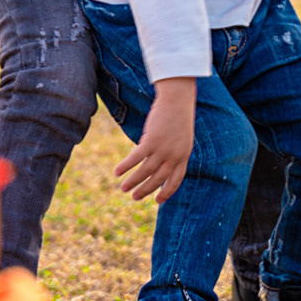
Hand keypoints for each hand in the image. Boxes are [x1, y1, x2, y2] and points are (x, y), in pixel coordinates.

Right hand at [115, 79, 195, 202]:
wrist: (177, 99)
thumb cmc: (178, 116)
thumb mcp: (182, 137)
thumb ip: (175, 151)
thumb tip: (163, 162)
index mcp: (183, 156)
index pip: (176, 180)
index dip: (167, 192)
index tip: (158, 201)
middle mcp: (174, 156)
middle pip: (158, 179)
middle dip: (145, 190)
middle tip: (134, 197)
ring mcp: (163, 149)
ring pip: (145, 171)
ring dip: (133, 182)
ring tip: (123, 188)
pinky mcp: (151, 141)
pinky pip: (136, 158)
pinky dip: (125, 166)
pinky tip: (117, 172)